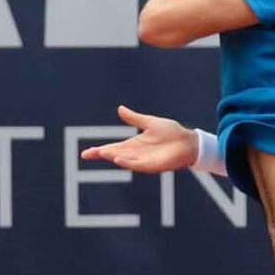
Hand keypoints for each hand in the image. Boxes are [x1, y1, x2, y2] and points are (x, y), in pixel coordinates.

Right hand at [80, 105, 198, 172]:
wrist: (188, 141)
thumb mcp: (150, 122)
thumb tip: (120, 109)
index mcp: (134, 144)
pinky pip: (137, 165)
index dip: (99, 151)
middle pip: (115, 155)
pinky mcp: (153, 165)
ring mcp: (144, 160)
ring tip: (102, 153)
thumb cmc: (171, 133)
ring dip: (113, 157)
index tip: (86, 154)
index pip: (113, 148)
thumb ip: (134, 118)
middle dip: (102, 155)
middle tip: (88, 154)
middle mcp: (136, 154)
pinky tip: (118, 159)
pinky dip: (127, 162)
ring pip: (124, 160)